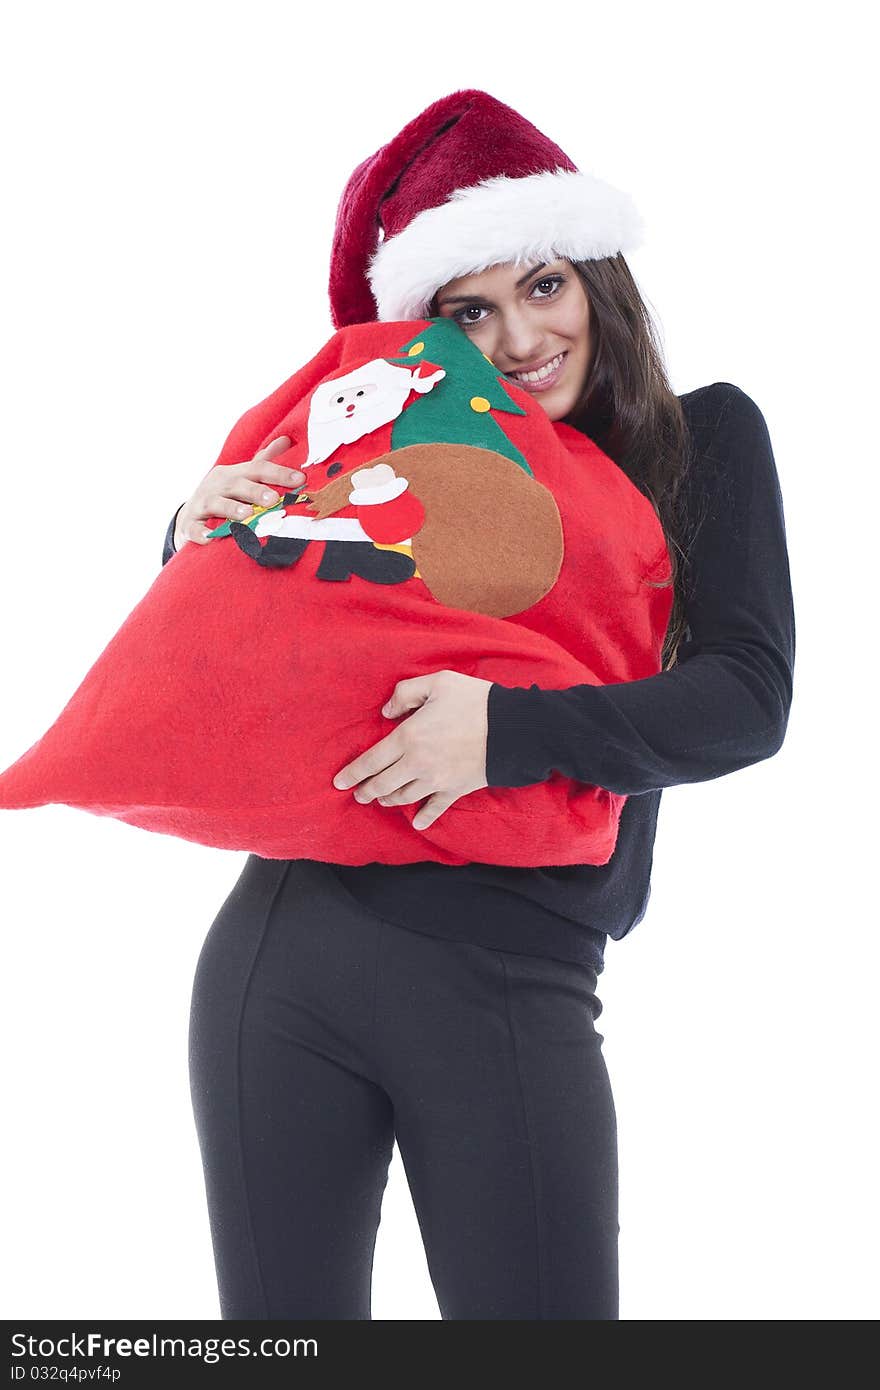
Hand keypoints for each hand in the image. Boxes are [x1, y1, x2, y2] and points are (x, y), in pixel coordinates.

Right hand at [173, 437, 305, 549]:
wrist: (190, 515)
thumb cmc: (224, 494)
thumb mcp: (241, 476)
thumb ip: (263, 461)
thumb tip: (285, 440)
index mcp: (234, 473)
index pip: (258, 468)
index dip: (279, 473)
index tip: (300, 479)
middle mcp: (218, 485)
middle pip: (237, 485)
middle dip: (255, 491)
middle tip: (274, 499)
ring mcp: (202, 503)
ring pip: (216, 503)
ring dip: (231, 509)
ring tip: (246, 515)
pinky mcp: (190, 523)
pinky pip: (193, 528)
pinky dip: (199, 533)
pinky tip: (209, 539)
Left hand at [332, 670, 492, 830]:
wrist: (513, 729)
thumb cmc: (475, 701)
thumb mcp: (438, 683)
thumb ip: (406, 693)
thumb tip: (386, 712)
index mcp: (409, 737)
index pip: (371, 761)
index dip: (352, 773)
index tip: (339, 782)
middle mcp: (418, 764)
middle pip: (383, 784)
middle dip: (366, 791)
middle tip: (358, 794)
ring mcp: (436, 781)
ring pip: (404, 797)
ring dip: (388, 800)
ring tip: (381, 799)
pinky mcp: (455, 790)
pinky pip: (435, 809)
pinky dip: (423, 818)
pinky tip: (415, 823)